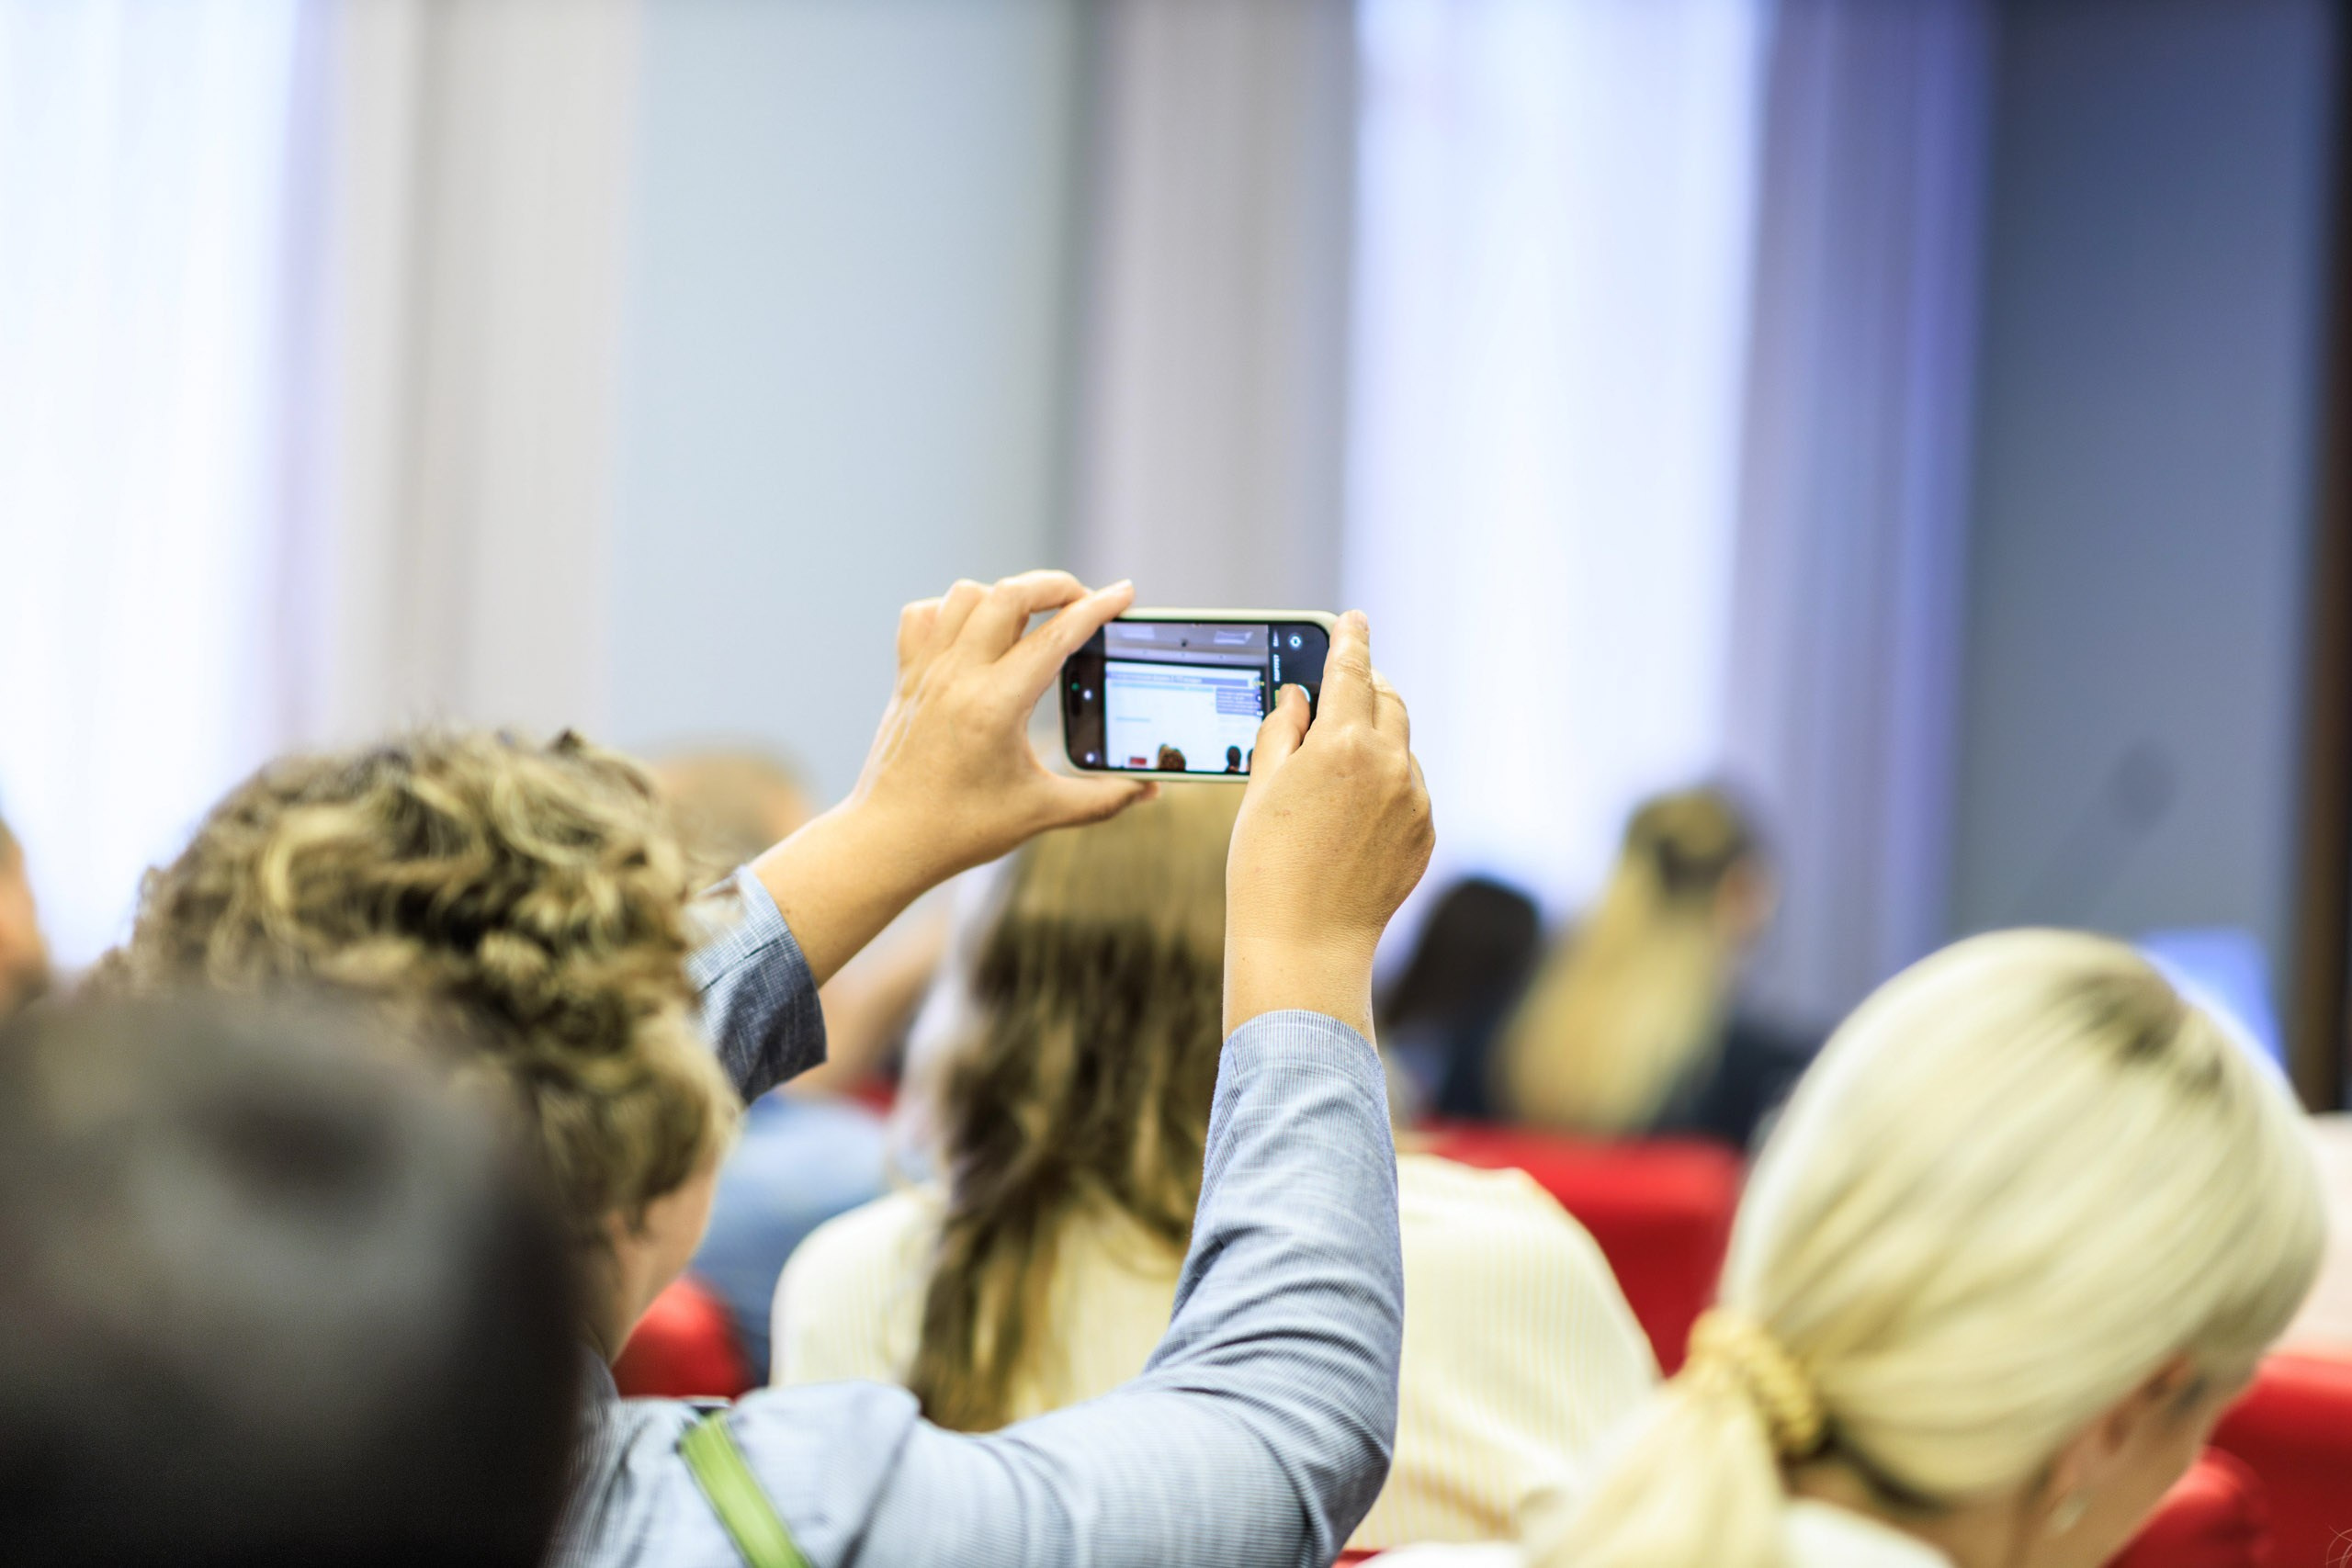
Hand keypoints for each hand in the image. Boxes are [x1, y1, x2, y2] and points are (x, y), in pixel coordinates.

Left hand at [754, 571, 1152, 982]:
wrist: (888, 841)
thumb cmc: (962, 829)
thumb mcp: (1042, 812)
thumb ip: (1104, 799)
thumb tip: (1150, 789)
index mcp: (995, 705)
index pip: (1056, 636)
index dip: (1098, 609)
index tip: (1124, 594)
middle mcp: (958, 677)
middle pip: (1010, 593)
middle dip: (1056, 584)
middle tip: (1084, 599)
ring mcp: (927, 672)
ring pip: (966, 594)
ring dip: (1006, 594)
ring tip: (1033, 617)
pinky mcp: (906, 678)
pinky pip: (924, 616)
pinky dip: (953, 610)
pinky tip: (975, 633)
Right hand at [1224, 611, 1432, 1039]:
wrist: (1305, 943)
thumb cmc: (1266, 866)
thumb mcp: (1260, 787)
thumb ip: (1282, 730)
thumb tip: (1299, 697)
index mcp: (1344, 744)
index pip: (1351, 671)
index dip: (1349, 639)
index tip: (1353, 619)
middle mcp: (1390, 765)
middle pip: (1387, 701)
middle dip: (1365, 690)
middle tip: (1338, 694)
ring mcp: (1414, 800)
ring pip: (1401, 747)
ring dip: (1374, 742)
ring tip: (1332, 777)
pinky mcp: (1425, 832)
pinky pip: (1408, 789)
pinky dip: (1386, 785)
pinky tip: (1349, 818)